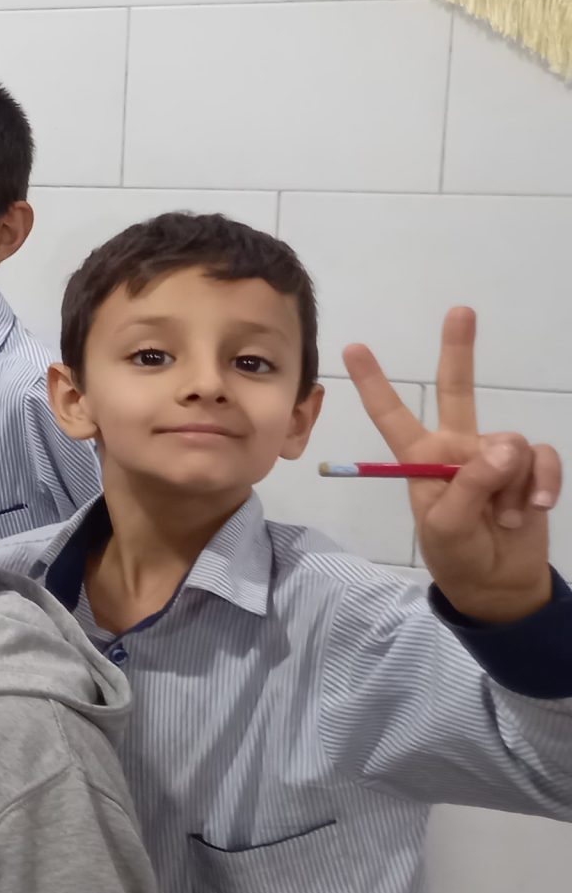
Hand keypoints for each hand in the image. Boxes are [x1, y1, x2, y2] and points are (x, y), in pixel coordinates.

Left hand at [345, 307, 559, 623]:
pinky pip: (541, 458)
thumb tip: (507, 446)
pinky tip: (533, 508)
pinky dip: (541, 484)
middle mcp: (457, 448)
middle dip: (459, 350)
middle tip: (461, 310)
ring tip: (503, 517)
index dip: (374, 383)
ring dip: (511, 484)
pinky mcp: (529, 467)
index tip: (352, 348)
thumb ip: (472, 484)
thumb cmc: (458, 554)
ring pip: (509, 442)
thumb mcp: (449, 525)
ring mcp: (495, 456)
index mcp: (422, 459)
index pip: (393, 416)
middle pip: (457, 390)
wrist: (498, 582)